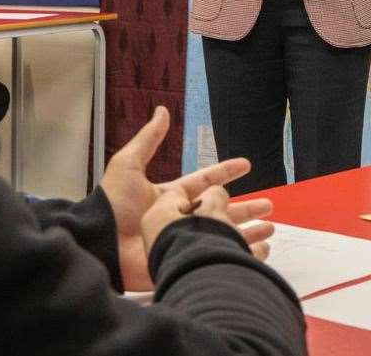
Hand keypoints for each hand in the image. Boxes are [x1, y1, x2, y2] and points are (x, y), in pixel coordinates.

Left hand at [102, 107, 267, 290]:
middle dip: (246, 208)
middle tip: (269, 206)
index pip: (205, 182)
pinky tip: (253, 253)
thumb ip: (149, 139)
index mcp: (171, 197)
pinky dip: (235, 254)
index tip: (246, 165)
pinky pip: (214, 255)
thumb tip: (163, 110)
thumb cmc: (113, 204)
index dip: (225, 172)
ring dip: (246, 232)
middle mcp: (181, 218)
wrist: (102, 243)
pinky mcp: (183, 261)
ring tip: (269, 228)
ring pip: (222, 234)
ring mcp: (184, 241)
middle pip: (221, 211)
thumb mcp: (128, 165)